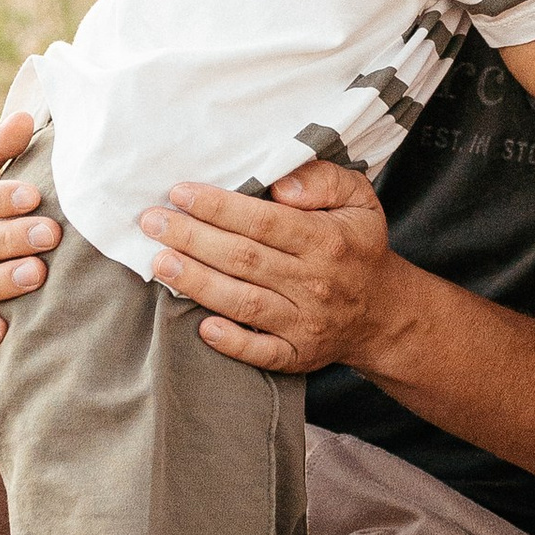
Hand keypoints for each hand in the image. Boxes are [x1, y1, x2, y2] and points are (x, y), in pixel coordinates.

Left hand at [139, 157, 402, 370]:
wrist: (382, 312)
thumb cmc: (357, 246)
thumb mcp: (359, 199)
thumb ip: (324, 180)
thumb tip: (281, 186)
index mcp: (326, 240)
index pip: (265, 221)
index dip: (219, 207)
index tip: (179, 193)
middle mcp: (314, 282)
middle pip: (244, 259)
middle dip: (193, 238)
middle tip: (152, 222)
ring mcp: (305, 322)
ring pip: (244, 303)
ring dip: (198, 283)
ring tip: (159, 263)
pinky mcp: (297, 354)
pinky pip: (261, 353)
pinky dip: (231, 343)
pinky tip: (201, 327)